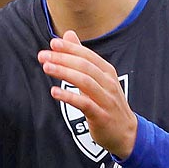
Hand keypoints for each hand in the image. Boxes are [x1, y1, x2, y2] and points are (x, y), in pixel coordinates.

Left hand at [39, 31, 136, 159]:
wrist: (126, 133)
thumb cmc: (107, 103)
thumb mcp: (97, 79)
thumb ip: (81, 57)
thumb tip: (68, 34)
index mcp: (107, 71)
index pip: (87, 55)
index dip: (70, 49)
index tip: (53, 43)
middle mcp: (108, 83)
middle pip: (85, 66)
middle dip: (63, 59)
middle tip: (43, 56)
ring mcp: (106, 99)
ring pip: (85, 82)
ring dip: (64, 73)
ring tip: (46, 68)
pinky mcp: (102, 116)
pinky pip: (84, 104)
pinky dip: (69, 97)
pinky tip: (55, 92)